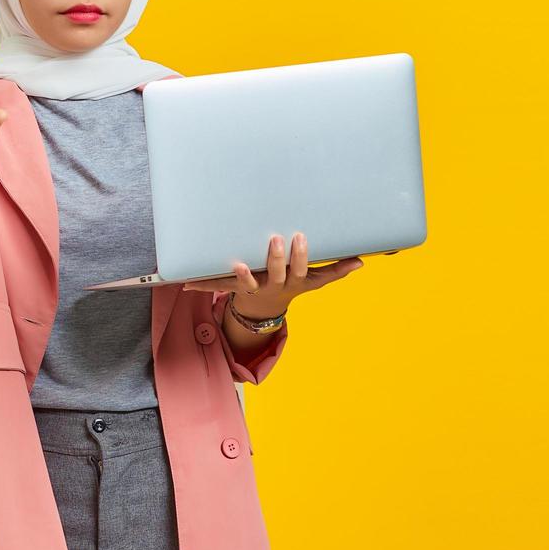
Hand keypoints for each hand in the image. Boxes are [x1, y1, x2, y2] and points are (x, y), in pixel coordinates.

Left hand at [181, 232, 363, 317]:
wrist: (262, 312)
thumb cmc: (291, 285)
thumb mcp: (314, 281)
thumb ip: (335, 270)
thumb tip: (362, 261)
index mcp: (294, 282)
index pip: (302, 270)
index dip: (302, 257)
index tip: (301, 237)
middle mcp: (274, 287)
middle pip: (277, 274)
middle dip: (277, 259)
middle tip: (276, 239)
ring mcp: (254, 289)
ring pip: (248, 283)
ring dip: (242, 275)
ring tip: (238, 263)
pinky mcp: (234, 289)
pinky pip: (218, 287)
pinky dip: (201, 286)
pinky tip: (186, 284)